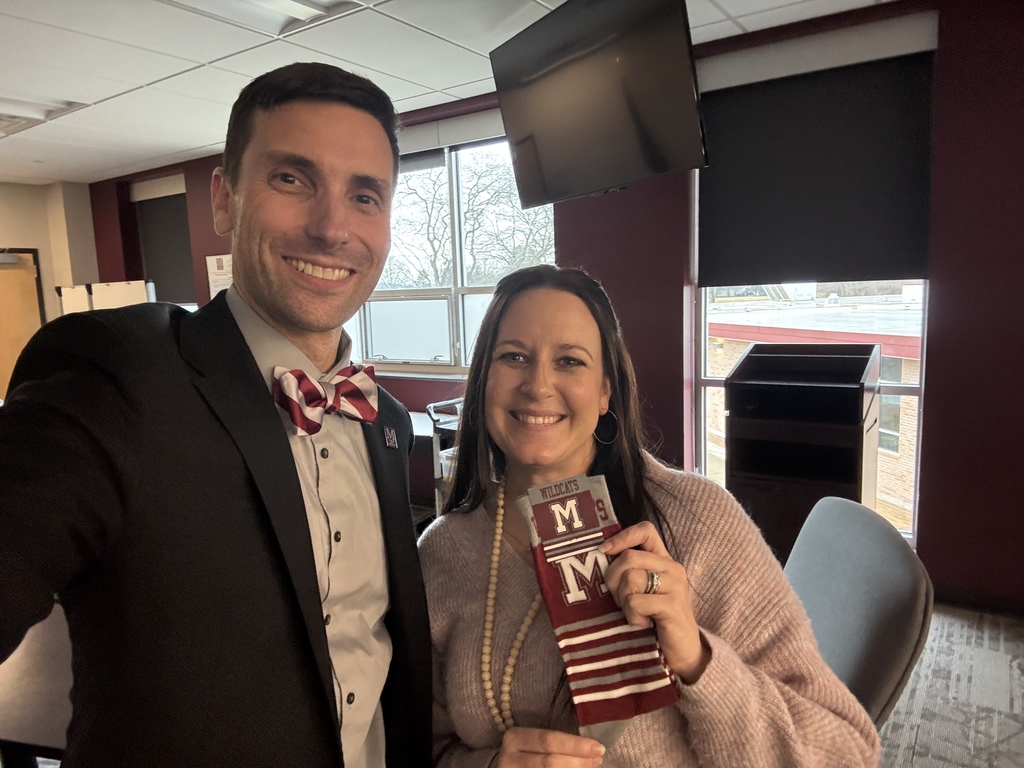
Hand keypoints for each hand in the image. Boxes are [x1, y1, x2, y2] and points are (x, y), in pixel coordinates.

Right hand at [494, 727, 604, 766]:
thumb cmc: (524, 752)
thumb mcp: (531, 741)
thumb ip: (554, 742)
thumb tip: (590, 747)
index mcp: (515, 738)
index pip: (549, 740)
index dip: (575, 745)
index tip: (598, 747)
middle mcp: (510, 758)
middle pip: (550, 762)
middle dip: (578, 762)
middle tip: (598, 759)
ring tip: (591, 767)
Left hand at [599, 522, 709, 683]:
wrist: (685, 652)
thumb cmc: (656, 620)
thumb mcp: (643, 591)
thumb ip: (629, 572)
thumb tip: (599, 558)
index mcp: (663, 561)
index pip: (645, 530)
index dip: (622, 536)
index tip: (604, 551)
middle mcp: (672, 568)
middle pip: (628, 557)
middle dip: (614, 581)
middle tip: (621, 601)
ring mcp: (675, 586)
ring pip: (630, 579)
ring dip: (624, 602)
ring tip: (635, 614)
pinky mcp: (672, 606)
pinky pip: (636, 602)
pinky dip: (633, 616)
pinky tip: (643, 624)